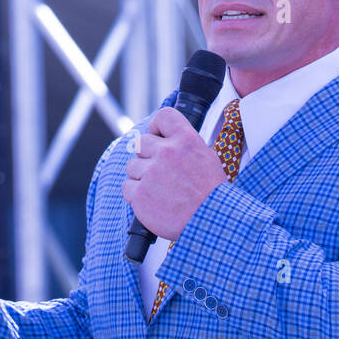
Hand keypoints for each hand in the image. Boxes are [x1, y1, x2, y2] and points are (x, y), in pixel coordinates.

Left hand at [121, 107, 227, 239]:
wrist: (211, 222)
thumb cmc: (211, 195)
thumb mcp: (206, 159)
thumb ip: (184, 146)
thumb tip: (167, 140)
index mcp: (186, 140)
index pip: (163, 116)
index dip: (157, 126)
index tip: (158, 136)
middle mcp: (167, 152)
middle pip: (141, 143)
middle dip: (147, 156)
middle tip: (160, 172)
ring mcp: (151, 173)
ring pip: (132, 166)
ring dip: (141, 176)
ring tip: (159, 190)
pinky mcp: (140, 194)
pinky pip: (127, 187)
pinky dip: (136, 195)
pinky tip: (152, 201)